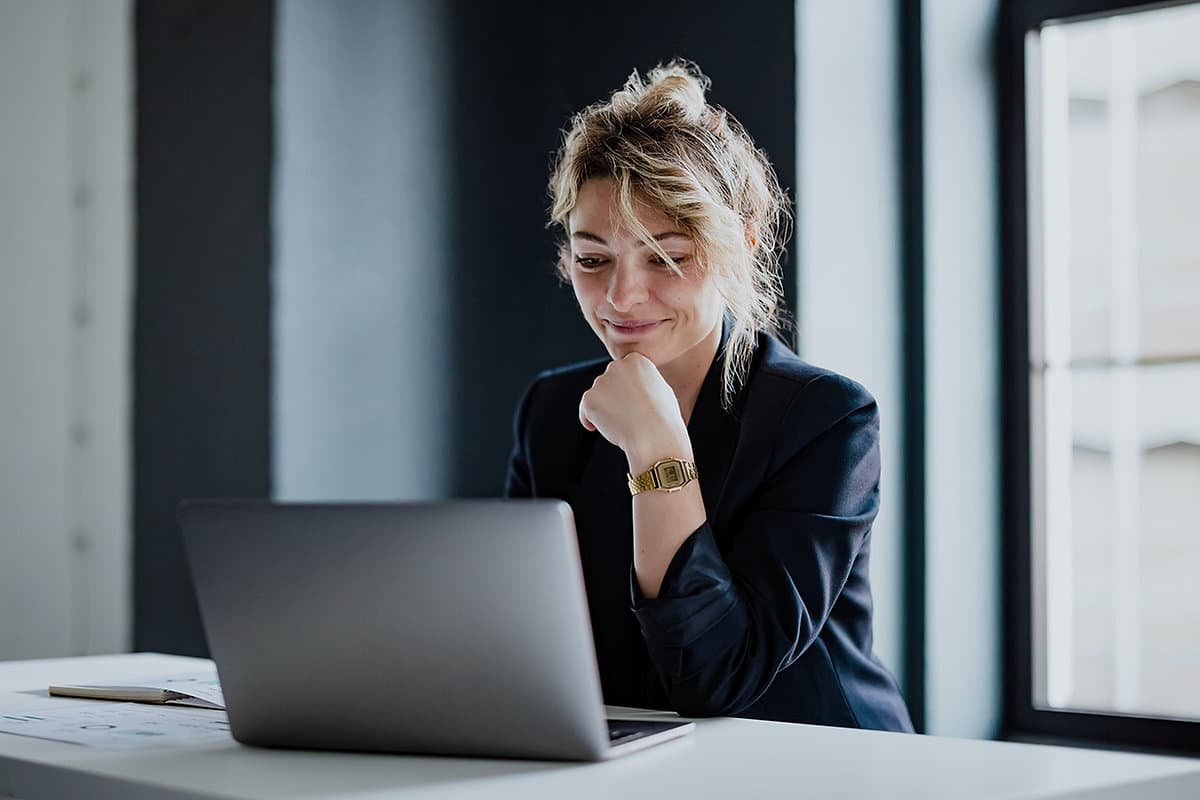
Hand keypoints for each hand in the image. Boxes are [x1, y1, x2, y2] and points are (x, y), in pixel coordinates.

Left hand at [579, 353, 692, 470]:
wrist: (654, 436)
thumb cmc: (663, 419)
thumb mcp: (661, 390)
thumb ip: (643, 382)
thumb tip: (632, 385)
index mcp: (636, 360)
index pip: (624, 372)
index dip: (627, 390)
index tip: (633, 404)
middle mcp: (617, 366)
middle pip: (609, 382)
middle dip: (613, 397)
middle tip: (626, 415)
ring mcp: (601, 382)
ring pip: (597, 397)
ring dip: (604, 408)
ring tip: (621, 423)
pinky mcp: (589, 398)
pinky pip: (585, 411)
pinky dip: (589, 420)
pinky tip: (598, 428)